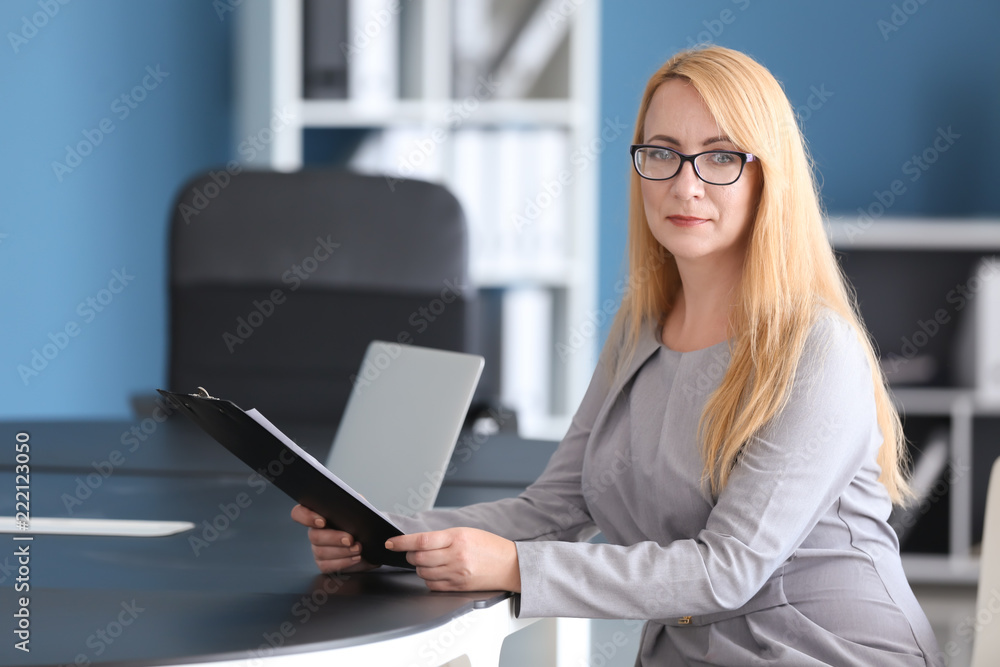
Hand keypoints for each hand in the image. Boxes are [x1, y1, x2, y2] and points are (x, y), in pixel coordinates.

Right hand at [290, 504, 378, 573]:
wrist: (374, 544)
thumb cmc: (365, 524)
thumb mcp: (361, 509)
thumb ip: (354, 502)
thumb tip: (350, 504)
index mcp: (319, 514)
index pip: (299, 513)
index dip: (306, 517)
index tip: (322, 521)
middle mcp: (315, 531)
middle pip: (314, 536)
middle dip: (333, 538)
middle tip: (350, 539)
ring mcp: (318, 549)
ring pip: (321, 552)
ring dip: (342, 551)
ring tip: (358, 548)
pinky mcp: (324, 564)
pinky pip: (327, 566)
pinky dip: (344, 562)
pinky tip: (355, 557)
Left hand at [385, 527, 520, 592]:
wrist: (510, 565)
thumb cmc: (489, 546)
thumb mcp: (466, 532)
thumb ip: (443, 537)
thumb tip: (418, 542)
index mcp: (457, 538)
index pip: (421, 540)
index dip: (401, 542)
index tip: (391, 542)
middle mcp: (455, 556)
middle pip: (419, 558)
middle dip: (410, 555)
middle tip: (412, 552)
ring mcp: (456, 573)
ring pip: (423, 572)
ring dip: (419, 567)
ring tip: (428, 561)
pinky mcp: (458, 587)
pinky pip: (433, 585)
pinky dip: (428, 578)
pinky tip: (435, 572)